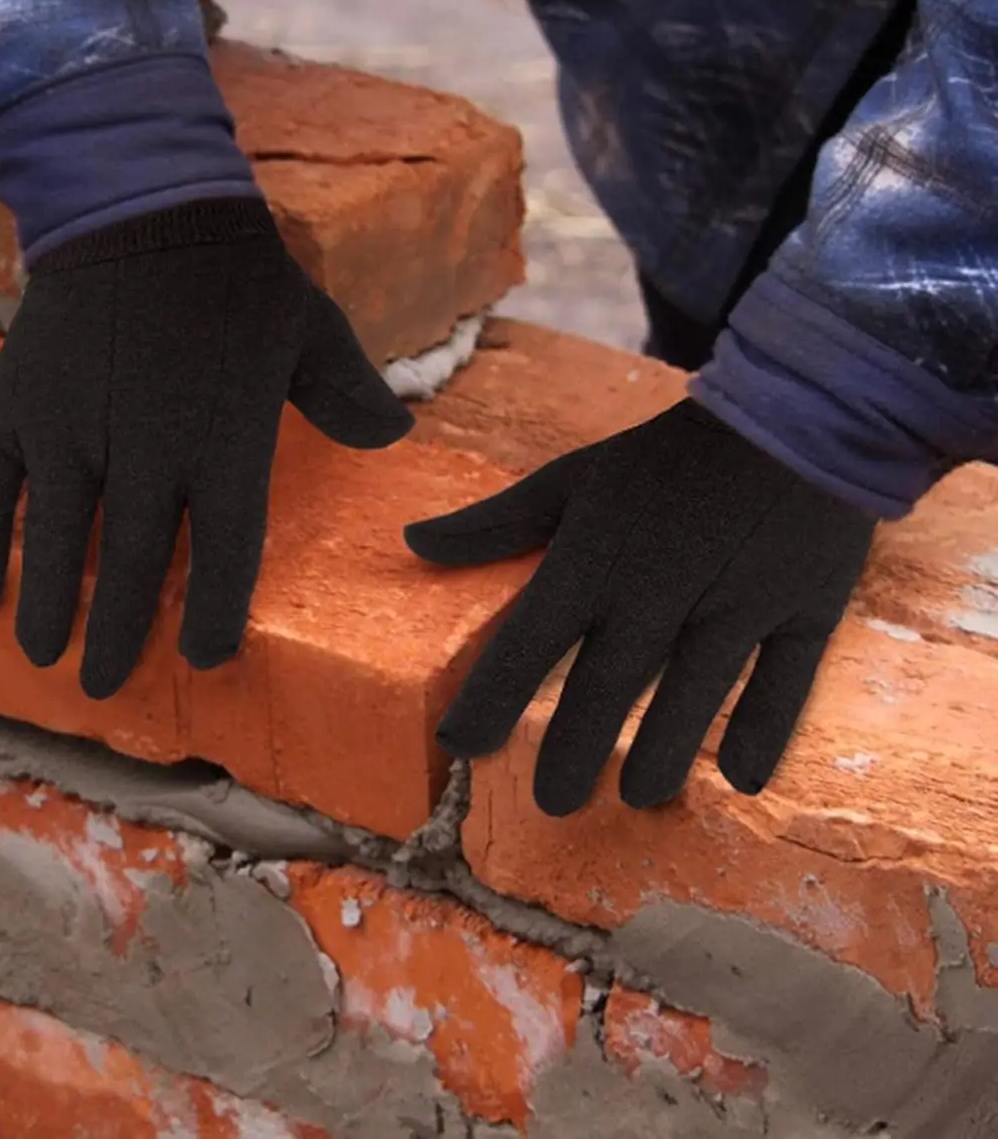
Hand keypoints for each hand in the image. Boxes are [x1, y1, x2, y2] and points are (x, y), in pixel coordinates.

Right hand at [0, 198, 413, 698]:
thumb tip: (393, 439)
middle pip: (129, 568)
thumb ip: (348, 392)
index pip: (223, 554)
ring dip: (47, 609)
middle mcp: (147, 453)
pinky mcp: (17, 408)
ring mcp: (73, 433)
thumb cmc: (235, 273)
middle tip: (102, 688)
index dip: (211, 614)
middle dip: (115, 637)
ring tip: (40, 658)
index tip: (201, 659)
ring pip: (57, 544)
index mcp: (226, 442)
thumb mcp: (310, 327)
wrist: (139, 204)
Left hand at [405, 400, 876, 814]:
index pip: (525, 645)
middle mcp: (656, 592)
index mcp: (592, 561)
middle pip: (606, 689)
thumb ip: (496, 523)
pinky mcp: (804, 610)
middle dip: (574, 752)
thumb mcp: (571, 479)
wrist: (790, 413)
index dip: (487, 701)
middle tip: (552, 804)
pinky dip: (762, 732)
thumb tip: (414, 540)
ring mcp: (735, 605)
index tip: (458, 746)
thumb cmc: (664, 457)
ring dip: (662, 755)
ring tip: (638, 797)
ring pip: (691, 698)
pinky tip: (741, 780)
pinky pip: (783, 684)